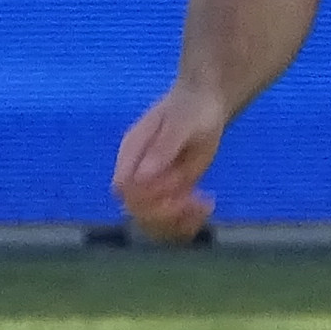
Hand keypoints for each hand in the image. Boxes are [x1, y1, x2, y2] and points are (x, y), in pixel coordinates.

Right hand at [114, 83, 227, 238]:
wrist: (204, 106)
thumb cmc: (191, 110)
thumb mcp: (181, 124)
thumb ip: (163, 148)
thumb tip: (144, 175)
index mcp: (132, 153)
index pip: (124, 188)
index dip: (146, 197)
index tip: (176, 188)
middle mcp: (137, 173)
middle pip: (136, 210)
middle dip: (165, 212)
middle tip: (195, 199)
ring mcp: (153, 186)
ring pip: (151, 222)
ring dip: (177, 222)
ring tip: (204, 204)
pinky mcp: (170, 195)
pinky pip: (170, 222)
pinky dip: (187, 224)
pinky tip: (206, 206)